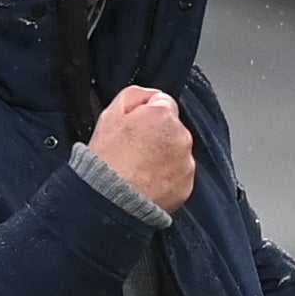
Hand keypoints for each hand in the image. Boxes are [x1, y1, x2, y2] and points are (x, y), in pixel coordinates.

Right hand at [87, 86, 194, 211]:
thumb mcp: (111, 114)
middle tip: (133, 150)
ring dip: (163, 156)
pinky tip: (147, 181)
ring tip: (139, 168)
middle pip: (172, 128)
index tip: (134, 128)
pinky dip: (167, 177)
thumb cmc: (107, 159)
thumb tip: (151, 95)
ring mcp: (186, 162)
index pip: (162, 103)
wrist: (110, 199)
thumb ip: (135, 95)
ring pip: (176, 152)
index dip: (145, 114)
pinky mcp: (186, 185)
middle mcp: (181, 136)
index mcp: (163, 115)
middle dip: (156, 135)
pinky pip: (178, 175)